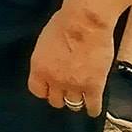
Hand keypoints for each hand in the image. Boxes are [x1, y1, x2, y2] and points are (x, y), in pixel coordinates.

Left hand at [27, 1, 115, 117]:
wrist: (85, 22)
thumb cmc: (64, 23)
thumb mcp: (44, 41)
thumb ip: (46, 59)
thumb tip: (51, 66)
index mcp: (39, 68)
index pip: (37, 90)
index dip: (44, 90)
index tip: (49, 89)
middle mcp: (54, 80)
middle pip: (55, 101)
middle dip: (60, 96)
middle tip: (66, 91)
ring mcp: (75, 85)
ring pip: (73, 105)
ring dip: (76, 101)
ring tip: (79, 98)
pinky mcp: (94, 86)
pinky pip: (93, 106)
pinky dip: (93, 109)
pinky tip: (93, 108)